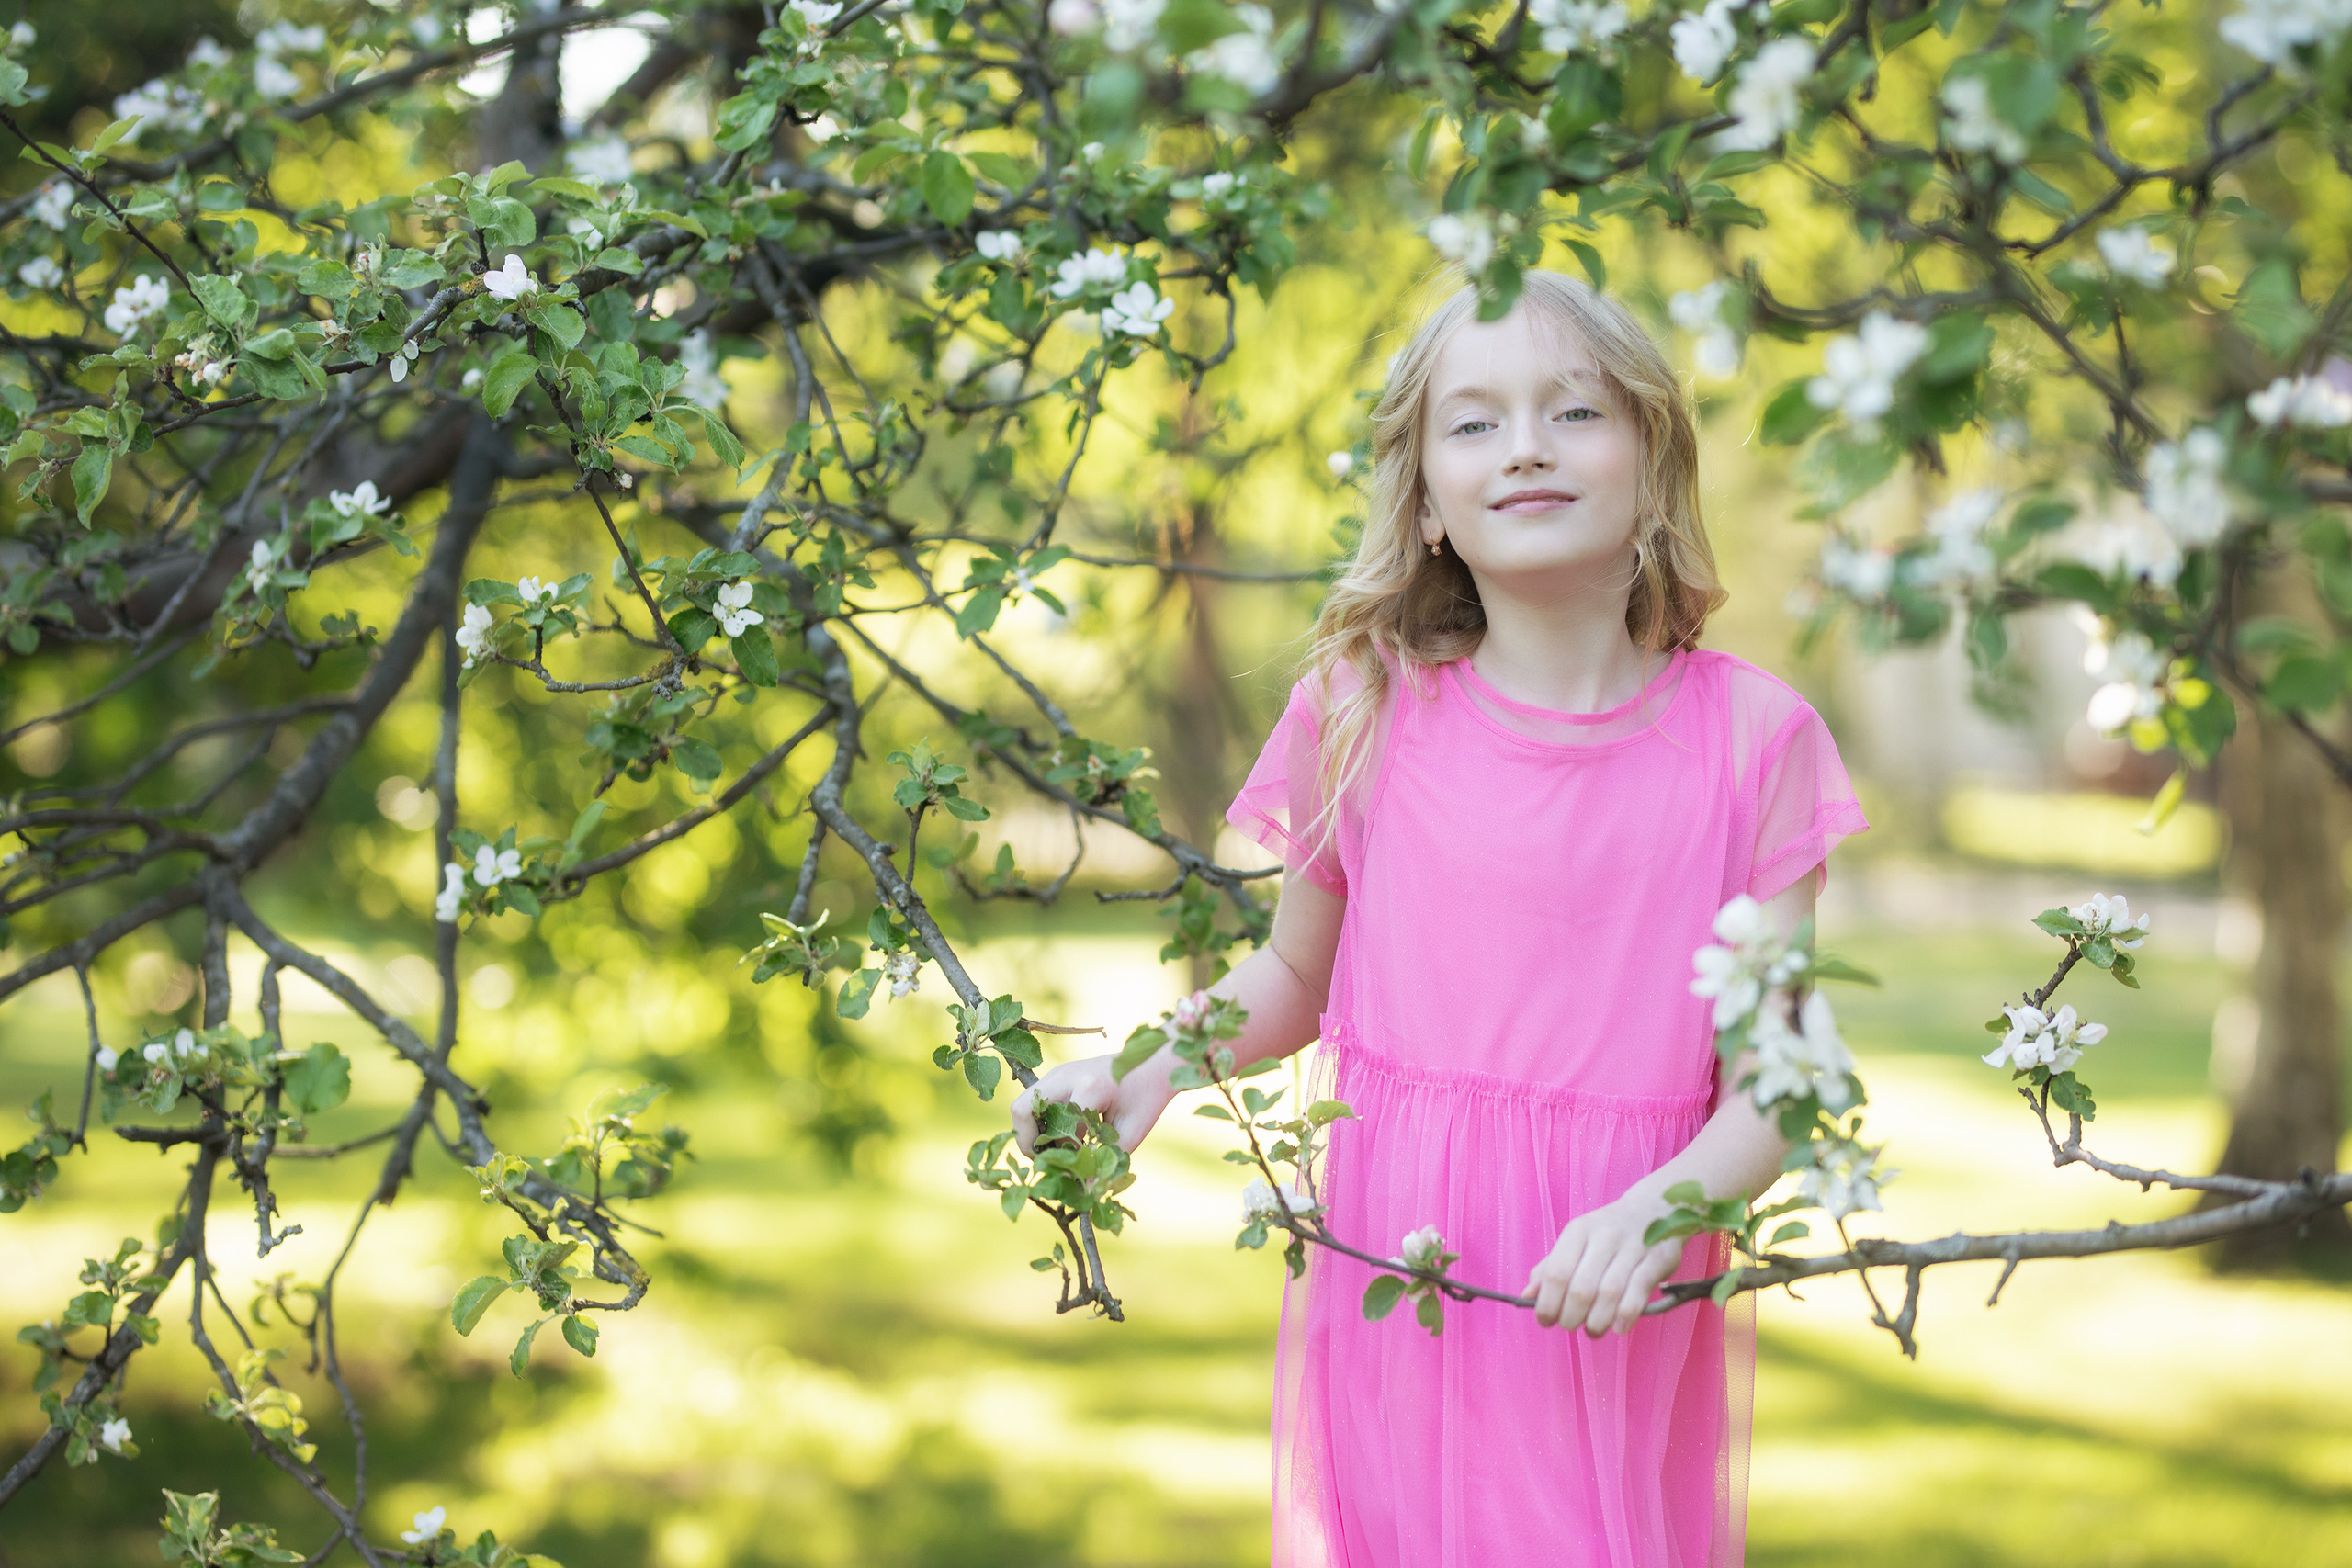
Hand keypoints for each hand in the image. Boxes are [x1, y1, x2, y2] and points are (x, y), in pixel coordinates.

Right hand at [1009, 1049, 1174, 1156]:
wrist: (1152, 1063)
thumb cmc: (1146, 1097)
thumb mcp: (1132, 1132)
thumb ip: (1107, 1160)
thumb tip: (1085, 1190)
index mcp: (1089, 1088)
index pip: (1056, 1130)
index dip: (1061, 1155)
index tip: (1074, 1171)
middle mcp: (1066, 1076)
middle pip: (1021, 1110)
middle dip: (1028, 1141)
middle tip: (1047, 1160)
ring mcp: (1058, 1072)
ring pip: (1024, 1105)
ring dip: (1033, 1131)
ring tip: (1056, 1149)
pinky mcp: (1057, 1075)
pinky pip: (1034, 1101)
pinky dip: (1040, 1121)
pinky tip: (1061, 1135)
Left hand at [1524, 1191, 1685, 1335]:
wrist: (1653, 1208)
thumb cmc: (1606, 1233)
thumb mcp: (1575, 1241)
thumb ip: (1550, 1268)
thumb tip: (1526, 1296)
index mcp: (1579, 1230)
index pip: (1556, 1272)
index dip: (1547, 1303)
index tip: (1545, 1320)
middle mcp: (1605, 1236)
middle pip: (1581, 1288)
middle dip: (1571, 1316)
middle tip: (1570, 1325)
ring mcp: (1634, 1247)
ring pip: (1610, 1293)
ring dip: (1597, 1321)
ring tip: (1592, 1330)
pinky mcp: (1658, 1258)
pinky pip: (1639, 1292)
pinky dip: (1626, 1315)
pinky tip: (1618, 1327)